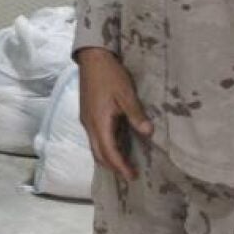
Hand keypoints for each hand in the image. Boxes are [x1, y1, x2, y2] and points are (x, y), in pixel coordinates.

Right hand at [76, 48, 152, 179]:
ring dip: (108, 157)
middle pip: (98, 154)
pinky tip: (116, 144)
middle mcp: (89, 125)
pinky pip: (94, 138)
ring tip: (124, 163)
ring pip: (95, 147)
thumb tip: (148, 133)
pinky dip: (105, 147)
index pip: (109, 152)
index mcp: (98, 122)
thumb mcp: (126, 94)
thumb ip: (136, 114)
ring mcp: (86, 120)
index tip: (132, 176)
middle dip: (113, 167)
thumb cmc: (110, 75)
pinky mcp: (87, 115)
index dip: (120, 166)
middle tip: (129, 174)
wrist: (92, 58)